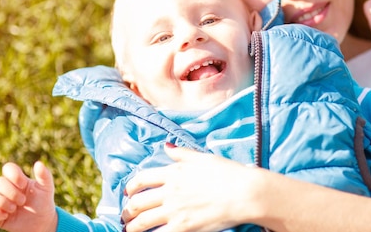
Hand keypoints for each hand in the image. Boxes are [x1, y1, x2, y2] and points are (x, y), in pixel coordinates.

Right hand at [0, 161, 57, 231]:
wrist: (42, 221)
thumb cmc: (43, 202)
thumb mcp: (47, 188)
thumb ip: (44, 175)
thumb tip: (38, 163)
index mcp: (17, 179)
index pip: (7, 168)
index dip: (14, 176)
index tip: (23, 185)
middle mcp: (6, 189)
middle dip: (11, 193)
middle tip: (23, 201)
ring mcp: (0, 202)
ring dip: (2, 202)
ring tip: (14, 209)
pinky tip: (6, 216)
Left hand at [122, 144, 261, 231]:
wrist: (244, 193)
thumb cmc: (227, 173)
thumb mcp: (202, 157)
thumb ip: (181, 153)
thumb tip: (166, 147)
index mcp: (173, 172)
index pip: (142, 179)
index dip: (130, 187)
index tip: (127, 193)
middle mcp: (170, 191)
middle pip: (138, 203)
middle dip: (127, 211)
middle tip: (126, 216)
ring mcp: (175, 210)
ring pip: (142, 222)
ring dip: (131, 227)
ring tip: (129, 230)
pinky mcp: (183, 227)